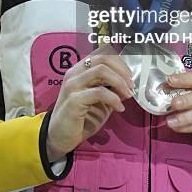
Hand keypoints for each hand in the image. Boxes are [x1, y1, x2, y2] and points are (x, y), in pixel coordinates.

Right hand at [46, 44, 133, 160]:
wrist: (60, 137)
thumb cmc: (81, 118)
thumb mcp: (99, 100)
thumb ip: (110, 89)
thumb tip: (128, 84)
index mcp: (80, 70)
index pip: (102, 54)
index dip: (120, 62)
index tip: (130, 76)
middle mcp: (74, 73)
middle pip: (103, 59)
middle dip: (122, 71)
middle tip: (131, 85)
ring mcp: (73, 85)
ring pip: (101, 71)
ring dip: (119, 82)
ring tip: (127, 95)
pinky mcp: (74, 99)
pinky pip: (99, 92)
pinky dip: (114, 99)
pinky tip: (119, 108)